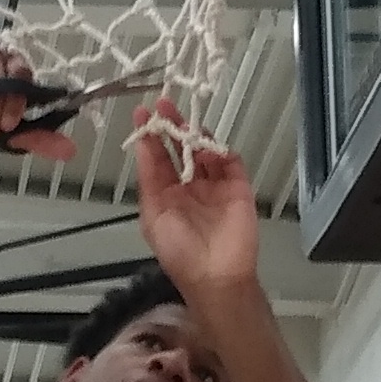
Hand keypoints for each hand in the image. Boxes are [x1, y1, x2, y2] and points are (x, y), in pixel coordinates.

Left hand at [130, 111, 262, 303]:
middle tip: (165, 105)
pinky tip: (209, 143)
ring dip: (195, 134)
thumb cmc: (180, 252)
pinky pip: (230, 161)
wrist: (217, 276)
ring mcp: (214, 185)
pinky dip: (221, 149)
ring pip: (204, 150)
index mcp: (165, 194)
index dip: (149, 135)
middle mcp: (189, 186)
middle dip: (172, 126)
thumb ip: (149, 179)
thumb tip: (143, 146)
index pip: (156, 157)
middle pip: (180, 148)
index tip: (143, 113)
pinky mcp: (237, 187)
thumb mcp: (153, 215)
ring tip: (186, 120)